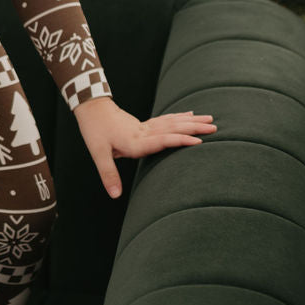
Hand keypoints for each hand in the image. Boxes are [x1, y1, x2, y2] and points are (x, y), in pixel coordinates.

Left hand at [73, 97, 216, 198]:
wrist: (90, 108)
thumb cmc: (94, 131)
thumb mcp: (97, 153)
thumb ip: (108, 174)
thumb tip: (115, 196)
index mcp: (136, 141)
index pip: (162, 140)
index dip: (180, 140)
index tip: (199, 141)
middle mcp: (144, 132)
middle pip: (173, 128)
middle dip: (194, 128)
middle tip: (215, 127)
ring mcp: (145, 126)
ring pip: (173, 122)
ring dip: (192, 121)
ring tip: (210, 119)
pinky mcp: (144, 124)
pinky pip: (166, 119)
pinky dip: (180, 117)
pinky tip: (190, 115)